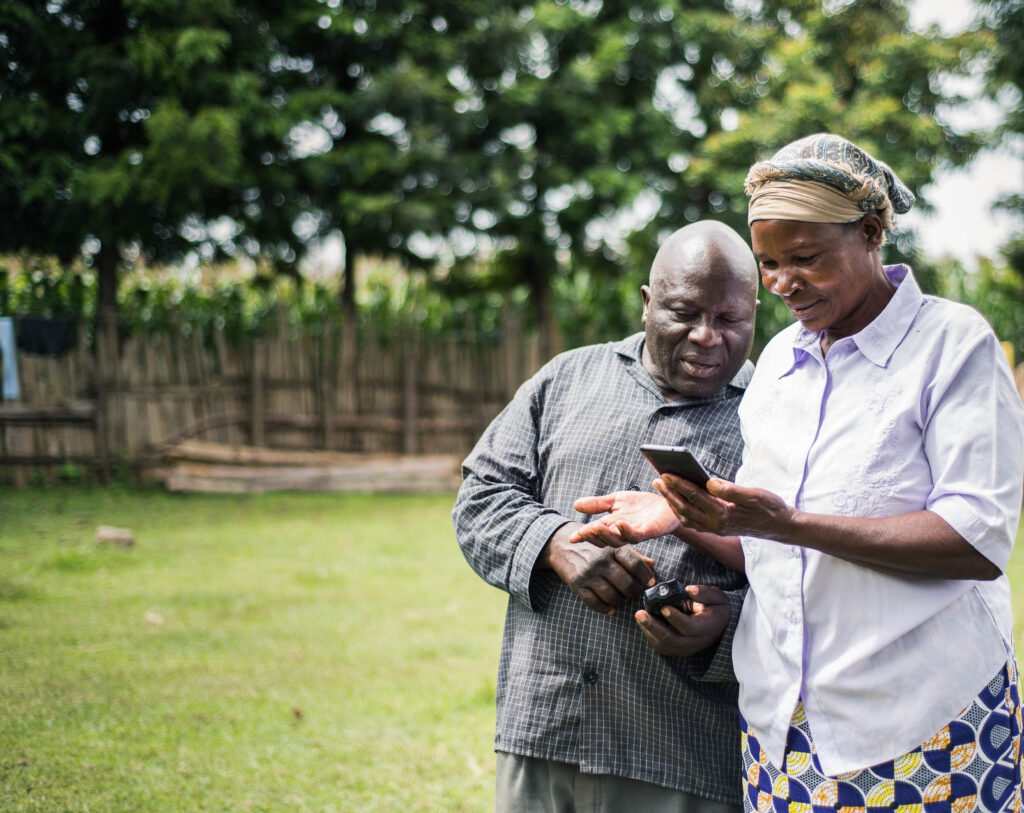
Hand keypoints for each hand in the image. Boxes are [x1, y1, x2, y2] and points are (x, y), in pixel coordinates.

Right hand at [540, 525, 656, 614]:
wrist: (561, 544)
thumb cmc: (593, 546)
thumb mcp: (612, 545)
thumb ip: (633, 555)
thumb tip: (652, 566)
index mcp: (612, 548)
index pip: (636, 564)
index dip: (646, 576)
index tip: (650, 583)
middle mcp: (601, 560)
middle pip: (626, 584)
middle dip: (634, 592)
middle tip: (634, 593)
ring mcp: (588, 573)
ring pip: (612, 596)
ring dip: (620, 601)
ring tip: (621, 598)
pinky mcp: (577, 583)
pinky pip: (594, 603)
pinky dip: (605, 608)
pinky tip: (610, 607)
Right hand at [570, 491, 679, 547]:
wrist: (667, 504)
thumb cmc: (642, 505)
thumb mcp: (616, 500)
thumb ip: (598, 504)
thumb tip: (575, 505)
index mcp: (612, 525)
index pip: (595, 531)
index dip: (584, 535)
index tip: (572, 538)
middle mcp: (621, 532)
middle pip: (605, 539)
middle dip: (594, 536)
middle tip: (585, 531)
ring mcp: (635, 533)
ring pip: (618, 540)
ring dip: (607, 535)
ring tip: (597, 526)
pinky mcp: (648, 531)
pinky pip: (636, 535)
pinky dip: (627, 530)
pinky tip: (620, 523)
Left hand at [635, 584, 730, 656]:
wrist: (719, 625)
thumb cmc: (716, 608)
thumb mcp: (718, 597)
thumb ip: (705, 593)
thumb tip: (688, 591)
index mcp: (707, 628)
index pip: (689, 627)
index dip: (675, 618)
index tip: (664, 607)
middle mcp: (695, 642)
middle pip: (671, 639)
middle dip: (653, 626)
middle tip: (639, 613)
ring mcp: (685, 648)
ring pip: (663, 644)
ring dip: (649, 630)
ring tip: (639, 615)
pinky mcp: (677, 649)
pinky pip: (661, 646)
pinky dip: (650, 635)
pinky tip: (643, 622)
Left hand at [655, 474, 792, 537]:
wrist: (779, 526)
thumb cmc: (769, 508)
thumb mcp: (754, 495)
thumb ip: (731, 490)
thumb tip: (709, 482)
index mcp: (723, 514)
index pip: (695, 496)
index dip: (678, 484)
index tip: (665, 473)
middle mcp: (715, 524)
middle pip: (685, 507)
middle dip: (669, 493)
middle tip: (656, 480)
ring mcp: (714, 528)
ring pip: (686, 516)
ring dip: (672, 502)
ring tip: (663, 488)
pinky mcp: (716, 529)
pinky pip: (693, 521)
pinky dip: (681, 511)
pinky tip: (676, 502)